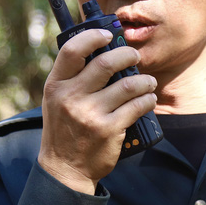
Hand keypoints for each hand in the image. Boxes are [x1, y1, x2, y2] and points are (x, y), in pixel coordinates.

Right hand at [38, 29, 157, 193]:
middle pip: (105, 63)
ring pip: (127, 85)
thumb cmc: (63, 129)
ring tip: (148, 82)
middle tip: (135, 57)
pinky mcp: (109, 129)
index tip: (108, 35)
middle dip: (127, 55)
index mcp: (56, 85)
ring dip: (144, 80)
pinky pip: (136, 106)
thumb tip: (100, 48)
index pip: (72, 50)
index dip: (93, 36)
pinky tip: (149, 98)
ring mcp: (90, 114)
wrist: (65, 169)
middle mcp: (71, 97)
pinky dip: (147, 99)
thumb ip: (71, 77)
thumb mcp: (56, 100)